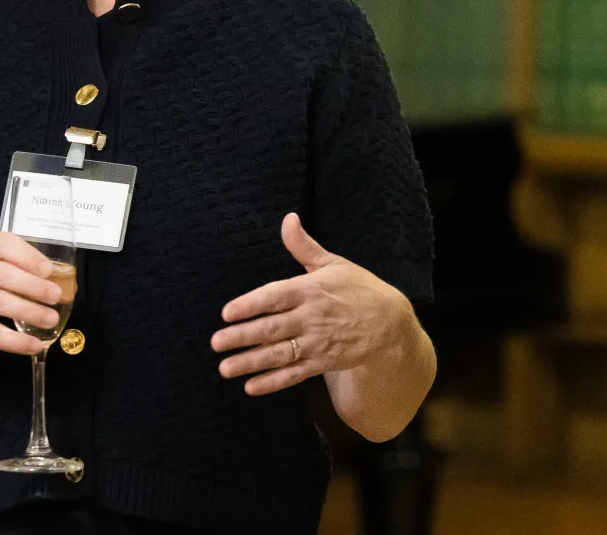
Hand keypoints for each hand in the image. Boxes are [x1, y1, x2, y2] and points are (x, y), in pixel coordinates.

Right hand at [0, 231, 62, 355]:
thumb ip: (13, 263)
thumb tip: (57, 277)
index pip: (3, 244)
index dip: (29, 257)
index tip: (49, 270)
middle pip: (2, 274)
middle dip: (33, 286)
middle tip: (56, 296)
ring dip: (28, 312)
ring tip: (50, 319)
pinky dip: (13, 340)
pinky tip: (32, 344)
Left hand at [212, 214, 414, 395]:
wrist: (390, 322)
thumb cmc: (359, 289)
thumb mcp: (334, 263)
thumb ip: (304, 246)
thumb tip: (288, 219)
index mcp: (311, 290)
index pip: (276, 296)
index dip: (251, 304)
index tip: (227, 313)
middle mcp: (312, 317)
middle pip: (272, 328)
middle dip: (242, 336)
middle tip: (216, 343)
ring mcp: (317, 342)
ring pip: (280, 354)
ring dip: (251, 362)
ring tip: (225, 369)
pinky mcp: (323, 362)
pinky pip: (295, 374)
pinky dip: (273, 382)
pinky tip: (251, 386)